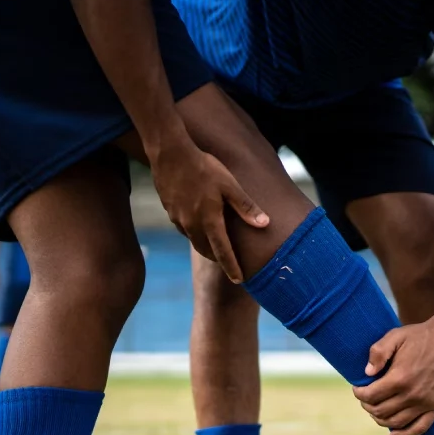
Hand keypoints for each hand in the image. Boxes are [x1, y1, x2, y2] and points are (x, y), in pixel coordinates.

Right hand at [151, 135, 268, 283]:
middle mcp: (192, 225)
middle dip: (219, 259)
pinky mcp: (170, 211)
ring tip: (216, 248)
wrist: (169, 154)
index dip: (232, 267)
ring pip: (194, 240)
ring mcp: (178, 219)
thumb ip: (246, 206)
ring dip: (206, 247)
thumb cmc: (203, 167)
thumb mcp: (230, 185)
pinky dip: (194, 233)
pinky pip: (185, 229)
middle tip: (230, 265)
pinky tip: (199, 225)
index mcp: (209, 221)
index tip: (240, 280)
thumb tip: (265, 224)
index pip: (223, 252)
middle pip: (207, 251)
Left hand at [352, 318, 433, 434]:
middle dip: (368, 406)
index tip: (358, 388)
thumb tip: (367, 373)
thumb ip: (378, 353)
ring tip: (376, 410)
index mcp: (399, 378)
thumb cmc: (420, 336)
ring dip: (381, 419)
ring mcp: (426, 403)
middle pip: (380, 411)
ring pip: (396, 422)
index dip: (359, 393)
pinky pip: (419, 428)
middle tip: (366, 398)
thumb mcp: (395, 336)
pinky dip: (404, 434)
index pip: (370, 396)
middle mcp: (412, 395)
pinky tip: (394, 433)